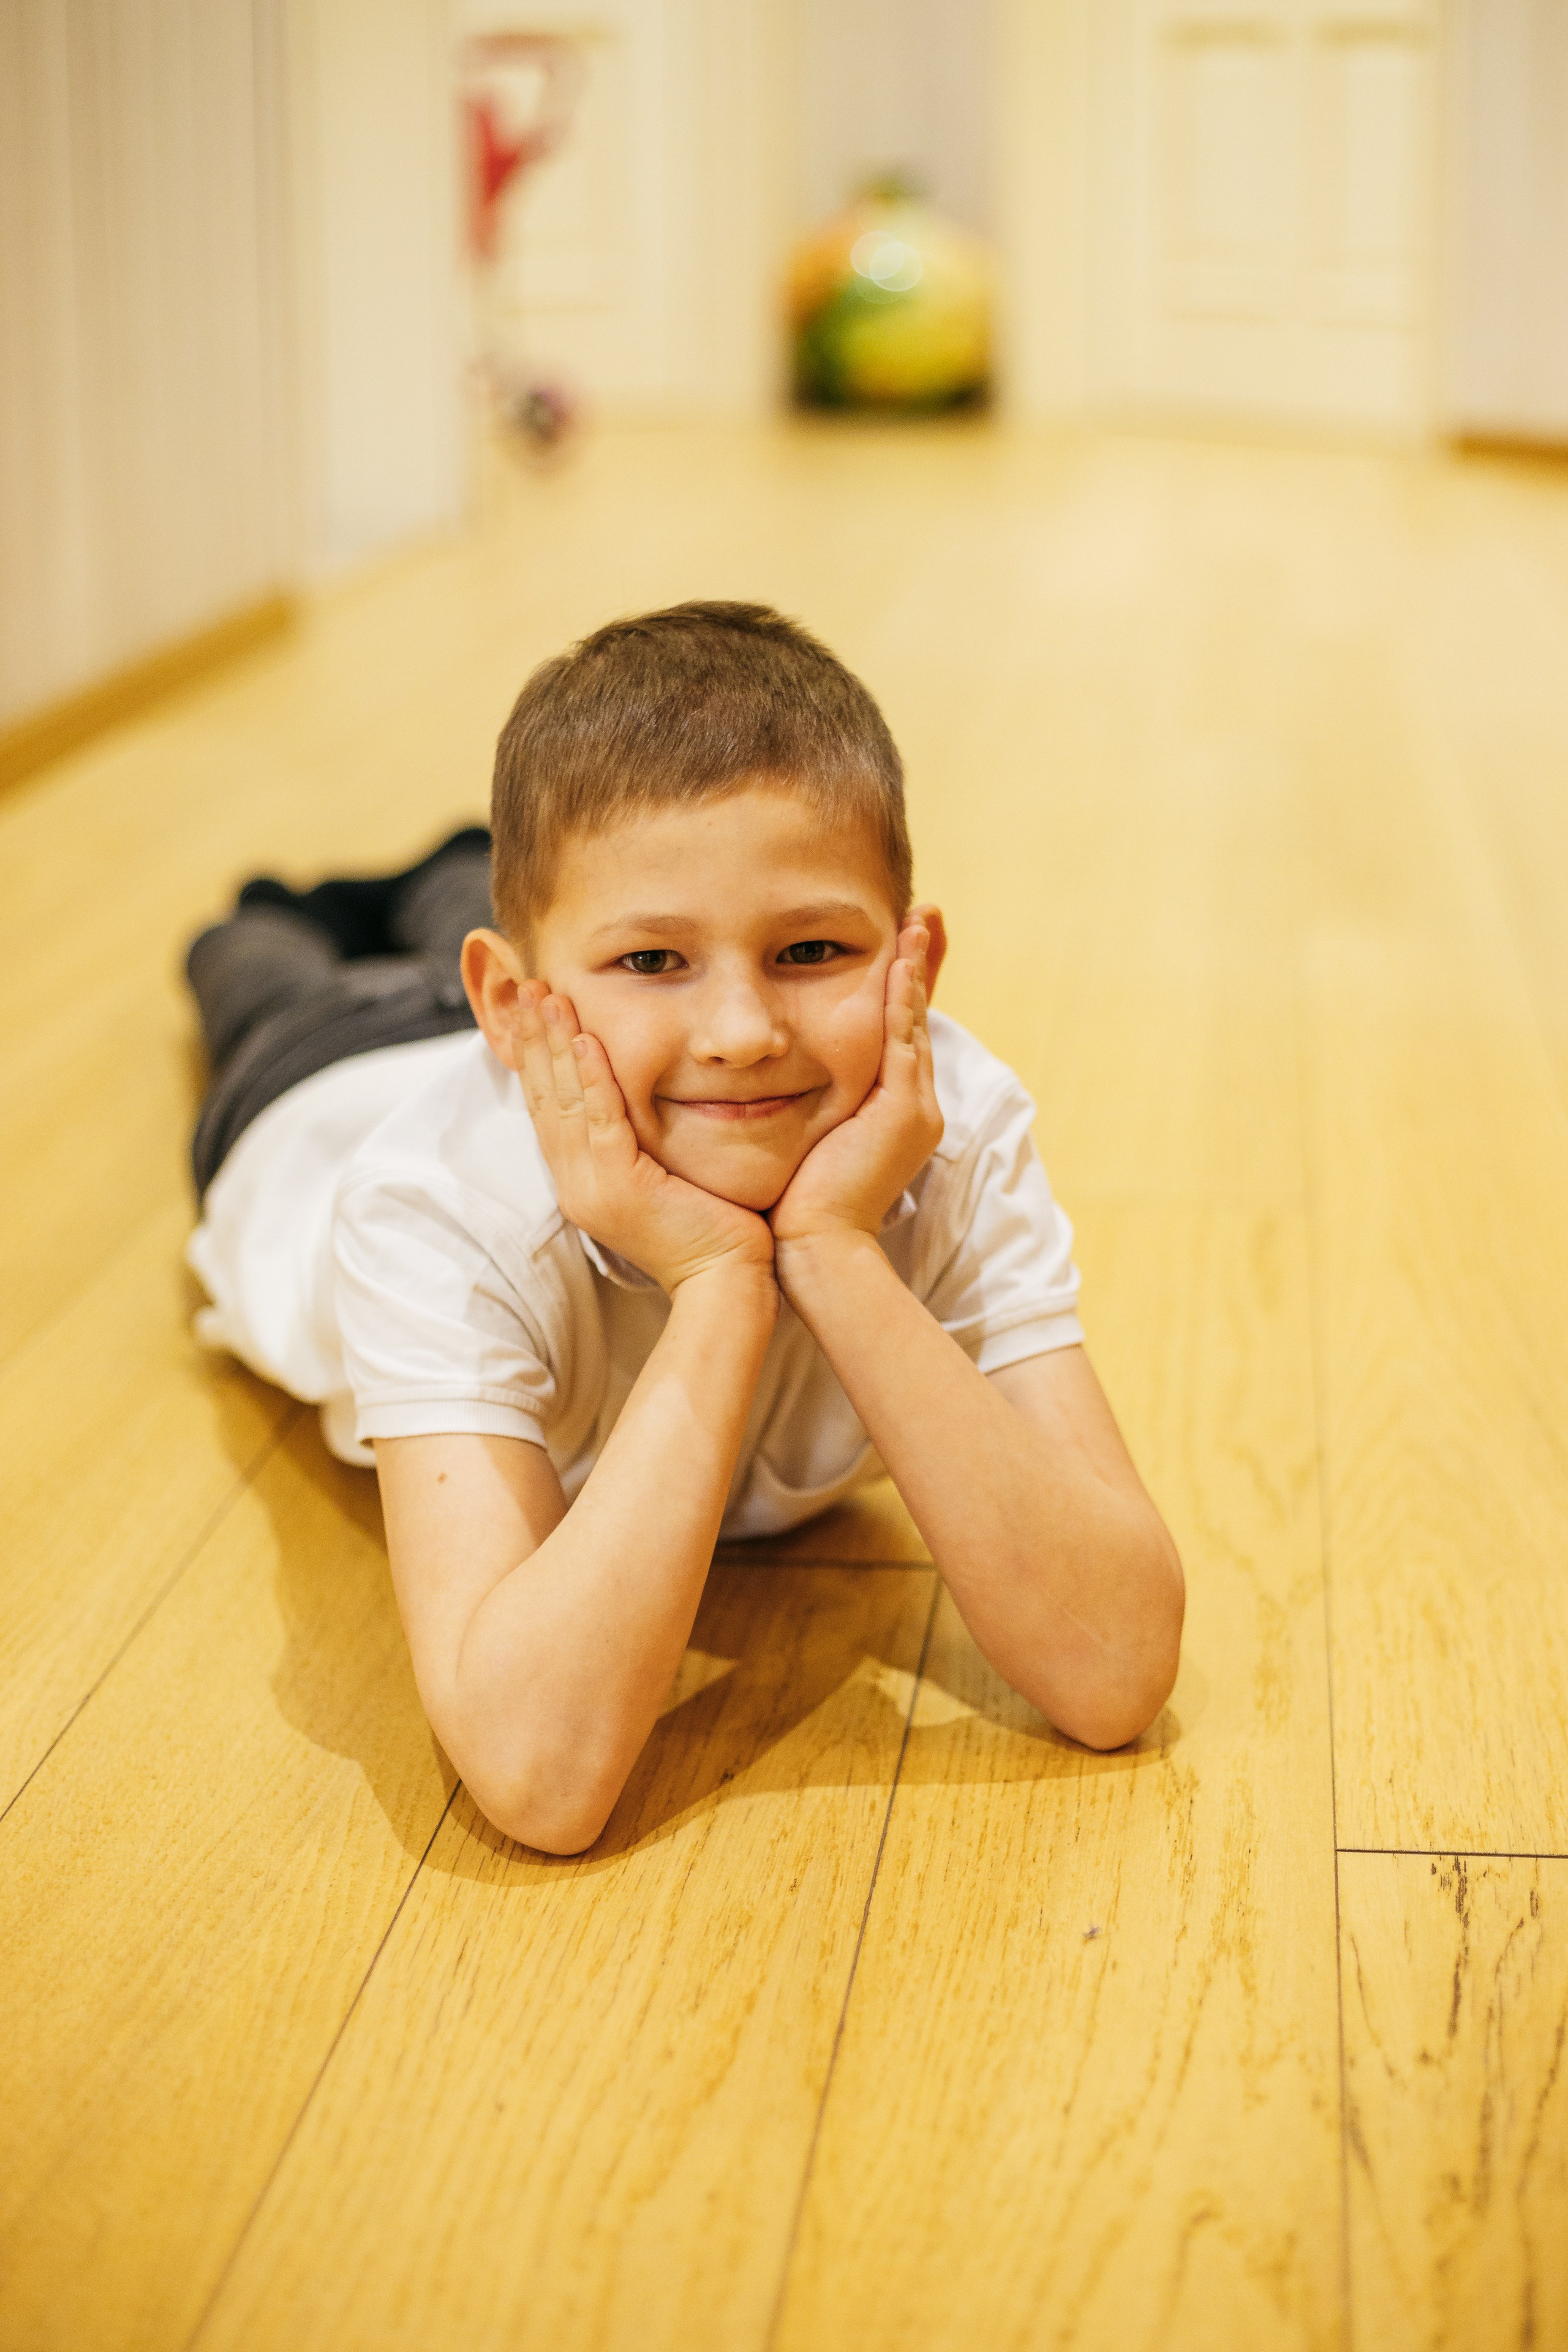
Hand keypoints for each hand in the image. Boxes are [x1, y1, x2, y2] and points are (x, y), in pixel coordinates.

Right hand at [511, 984, 774, 1294]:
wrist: (725, 1279)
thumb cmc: (710, 1226)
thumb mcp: (661, 1174)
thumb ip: (639, 1140)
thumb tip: (636, 1101)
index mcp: (580, 1179)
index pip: (547, 1106)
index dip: (534, 1054)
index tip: (530, 1006)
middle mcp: (575, 1183)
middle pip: (542, 1097)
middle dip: (530, 1038)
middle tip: (521, 984)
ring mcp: (591, 1187)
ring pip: (562, 1101)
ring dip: (550, 1044)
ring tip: (543, 995)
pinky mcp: (619, 1188)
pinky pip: (598, 1121)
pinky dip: (589, 1077)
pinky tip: (581, 1039)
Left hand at [769, 920, 943, 1250]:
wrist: (813, 1247)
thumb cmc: (794, 1201)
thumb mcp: (801, 1137)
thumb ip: (800, 1101)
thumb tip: (767, 1074)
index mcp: (889, 1109)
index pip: (896, 1032)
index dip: (900, 988)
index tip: (900, 943)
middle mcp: (911, 1103)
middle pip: (914, 1017)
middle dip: (920, 965)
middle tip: (925, 915)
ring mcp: (913, 1106)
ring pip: (913, 1020)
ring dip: (917, 967)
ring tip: (920, 920)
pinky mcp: (904, 1110)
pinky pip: (902, 1038)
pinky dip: (901, 997)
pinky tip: (898, 959)